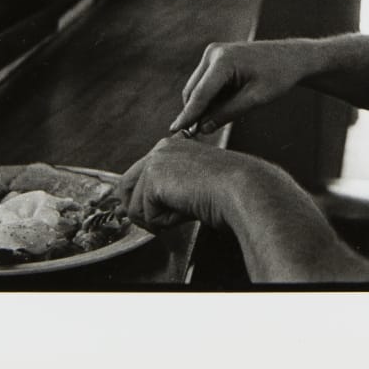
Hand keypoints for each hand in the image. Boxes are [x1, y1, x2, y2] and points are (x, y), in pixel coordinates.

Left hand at [115, 135, 252, 231]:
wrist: (243, 188)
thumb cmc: (229, 190)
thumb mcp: (192, 184)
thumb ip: (167, 189)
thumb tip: (143, 209)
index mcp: (172, 145)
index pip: (139, 175)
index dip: (139, 199)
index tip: (147, 213)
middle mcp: (161, 149)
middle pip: (125, 187)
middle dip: (137, 211)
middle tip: (158, 223)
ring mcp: (155, 161)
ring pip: (135, 206)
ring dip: (157, 219)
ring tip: (184, 211)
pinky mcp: (154, 178)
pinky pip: (147, 215)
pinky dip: (165, 222)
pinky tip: (186, 209)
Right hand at [169, 39, 315, 134]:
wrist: (292, 57)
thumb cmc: (278, 76)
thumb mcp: (256, 99)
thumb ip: (227, 113)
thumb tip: (202, 128)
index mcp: (223, 60)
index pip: (199, 94)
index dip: (187, 115)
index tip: (174, 132)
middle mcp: (213, 53)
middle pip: (193, 91)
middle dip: (195, 113)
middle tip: (199, 136)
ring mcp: (213, 54)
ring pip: (197, 88)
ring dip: (204, 106)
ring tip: (230, 113)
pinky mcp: (215, 59)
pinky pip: (205, 84)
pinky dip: (211, 98)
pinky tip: (231, 102)